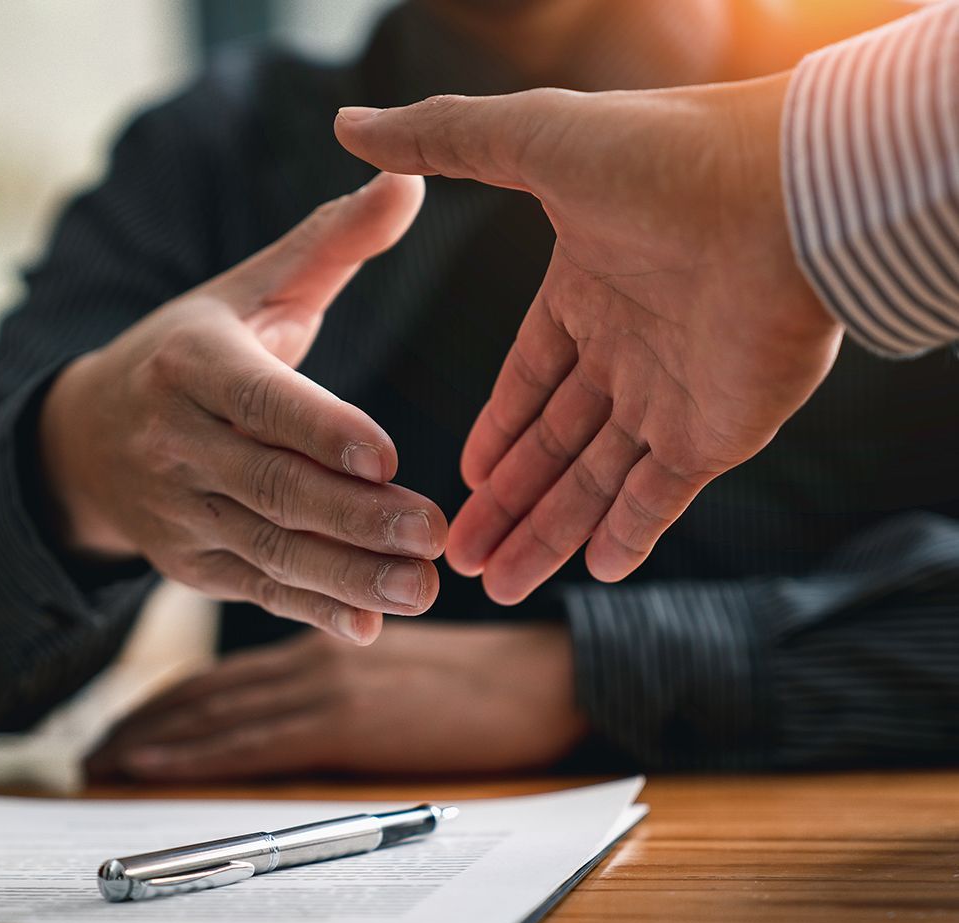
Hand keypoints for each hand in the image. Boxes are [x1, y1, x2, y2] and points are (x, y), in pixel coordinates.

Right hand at [40, 173, 444, 643]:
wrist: (88, 437)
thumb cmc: (192, 351)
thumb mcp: (248, 290)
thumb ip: (330, 243)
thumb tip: (411, 178)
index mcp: (191, 362)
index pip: (260, 400)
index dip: (320, 431)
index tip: (386, 456)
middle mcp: (176, 440)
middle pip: (272, 485)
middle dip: (354, 517)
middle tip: (434, 533)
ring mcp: (178, 509)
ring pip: (269, 548)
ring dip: (346, 576)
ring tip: (421, 588)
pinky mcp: (189, 562)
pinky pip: (255, 589)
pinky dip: (311, 611)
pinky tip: (368, 626)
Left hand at [85, 621, 586, 781]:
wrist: (543, 677)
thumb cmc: (482, 681)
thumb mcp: (397, 666)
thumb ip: (341, 676)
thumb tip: (293, 712)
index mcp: (322, 643)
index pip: (224, 676)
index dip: (166, 702)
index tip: (124, 727)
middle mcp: (310, 659)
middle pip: (204, 694)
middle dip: (141, 723)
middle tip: (91, 749)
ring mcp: (325, 687)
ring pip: (213, 715)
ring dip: (151, 740)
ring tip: (102, 761)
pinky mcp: (345, 721)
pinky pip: (251, 741)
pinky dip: (194, 753)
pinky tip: (154, 763)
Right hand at [335, 74, 841, 603]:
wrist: (785, 193)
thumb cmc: (663, 157)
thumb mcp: (531, 141)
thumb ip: (442, 139)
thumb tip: (349, 125)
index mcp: (587, 290)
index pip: (530, 378)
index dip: (496, 429)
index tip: (461, 478)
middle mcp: (630, 347)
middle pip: (554, 443)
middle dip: (505, 501)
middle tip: (454, 557)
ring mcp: (675, 393)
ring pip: (597, 480)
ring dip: (548, 532)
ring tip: (495, 585)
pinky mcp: (720, 431)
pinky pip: (664, 496)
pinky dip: (631, 535)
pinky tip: (591, 573)